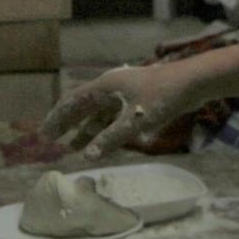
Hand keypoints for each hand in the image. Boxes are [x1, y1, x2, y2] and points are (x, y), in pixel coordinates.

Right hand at [41, 64, 198, 159]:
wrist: (194, 82)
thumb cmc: (163, 97)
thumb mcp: (135, 121)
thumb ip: (111, 139)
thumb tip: (88, 157)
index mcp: (104, 86)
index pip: (72, 103)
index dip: (57, 119)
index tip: (44, 136)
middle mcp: (110, 88)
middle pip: (82, 107)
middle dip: (67, 125)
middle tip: (52, 142)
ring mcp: (124, 94)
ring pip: (98, 114)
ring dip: (86, 130)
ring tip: (74, 148)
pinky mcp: (137, 100)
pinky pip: (113, 117)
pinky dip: (105, 130)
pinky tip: (103, 144)